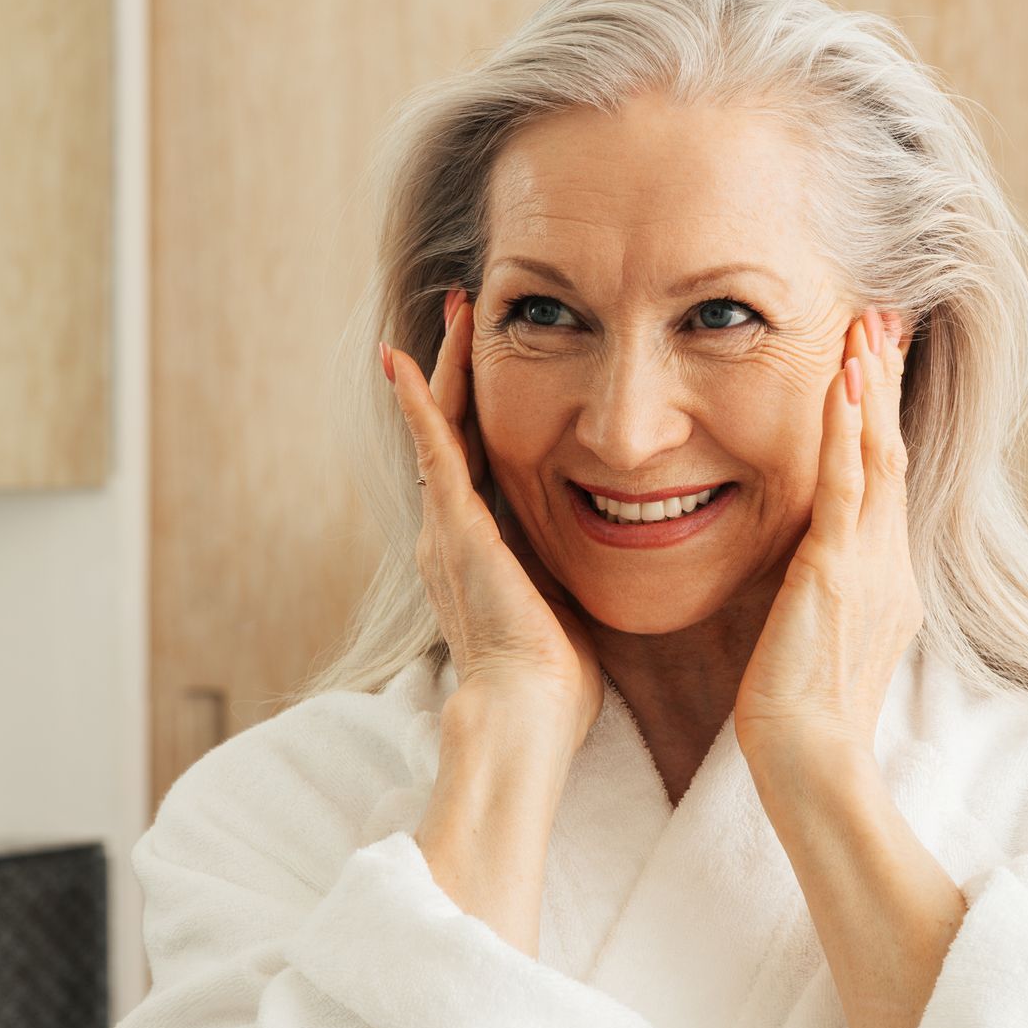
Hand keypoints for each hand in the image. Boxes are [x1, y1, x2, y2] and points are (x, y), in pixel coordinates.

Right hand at [382, 288, 603, 757]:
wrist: (525, 716)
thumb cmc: (554, 682)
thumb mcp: (568, 604)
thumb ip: (572, 568)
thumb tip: (618, 548)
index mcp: (478, 551)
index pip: (478, 462)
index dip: (482, 410)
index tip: (498, 363)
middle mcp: (450, 533)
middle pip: (453, 431)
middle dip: (460, 370)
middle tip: (466, 312)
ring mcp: (447, 529)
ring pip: (443, 428)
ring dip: (448, 367)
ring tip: (455, 312)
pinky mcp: (455, 529)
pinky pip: (434, 451)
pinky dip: (421, 404)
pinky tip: (408, 360)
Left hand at [732, 309, 923, 772]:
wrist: (810, 761)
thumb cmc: (801, 712)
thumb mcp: (819, 634)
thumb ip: (823, 591)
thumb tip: (810, 569)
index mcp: (886, 577)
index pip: (886, 477)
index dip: (881, 415)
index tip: (873, 360)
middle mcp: (890, 562)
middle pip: (892, 450)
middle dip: (884, 382)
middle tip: (880, 318)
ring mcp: (871, 565)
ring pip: (878, 455)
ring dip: (869, 388)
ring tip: (865, 327)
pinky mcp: (838, 573)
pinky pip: (846, 488)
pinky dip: (843, 431)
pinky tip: (839, 382)